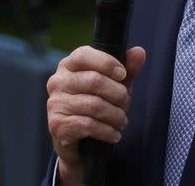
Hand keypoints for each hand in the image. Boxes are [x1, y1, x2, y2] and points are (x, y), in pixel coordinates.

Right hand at [46, 45, 145, 184]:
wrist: (78, 142)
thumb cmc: (96, 105)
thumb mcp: (114, 85)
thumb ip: (127, 69)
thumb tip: (140, 52)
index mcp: (68, 65)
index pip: (83, 55)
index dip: (106, 63)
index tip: (123, 75)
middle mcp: (57, 82)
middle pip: (93, 80)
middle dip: (118, 94)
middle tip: (126, 104)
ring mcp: (55, 103)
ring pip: (94, 105)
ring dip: (115, 115)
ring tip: (122, 121)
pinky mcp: (57, 125)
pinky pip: (88, 125)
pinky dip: (107, 131)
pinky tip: (114, 135)